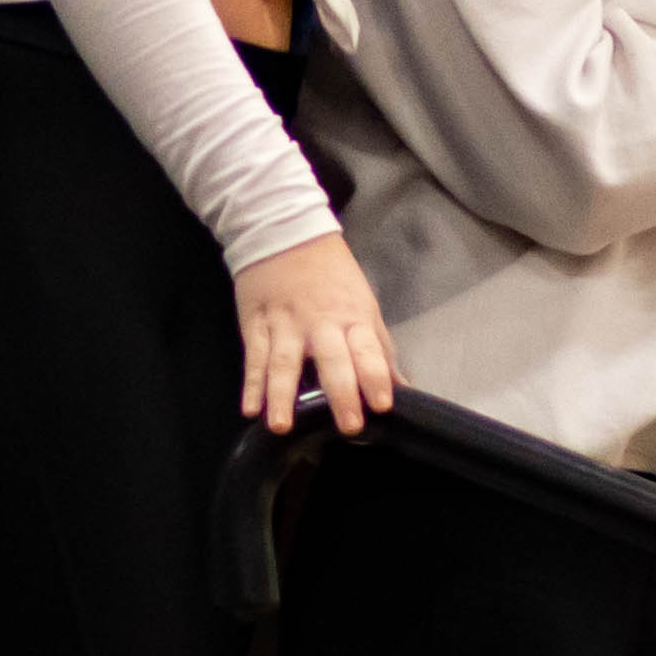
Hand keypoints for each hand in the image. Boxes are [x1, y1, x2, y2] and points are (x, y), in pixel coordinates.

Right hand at [229, 228, 399, 437]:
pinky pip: (254, 357)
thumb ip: (380, 349)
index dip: (376, 376)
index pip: (368, 350)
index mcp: (352, 316)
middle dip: (340, 392)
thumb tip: (404, 387)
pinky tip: (251, 407)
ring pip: (284, 362)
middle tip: (348, 426)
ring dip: (282, 395)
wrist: (284, 230)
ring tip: (282, 426)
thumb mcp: (363, 304)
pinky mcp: (256, 323)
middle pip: (331, 360)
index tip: (382, 404)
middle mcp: (319, 322)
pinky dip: (251, 383)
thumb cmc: (331, 274)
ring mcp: (285, 323)